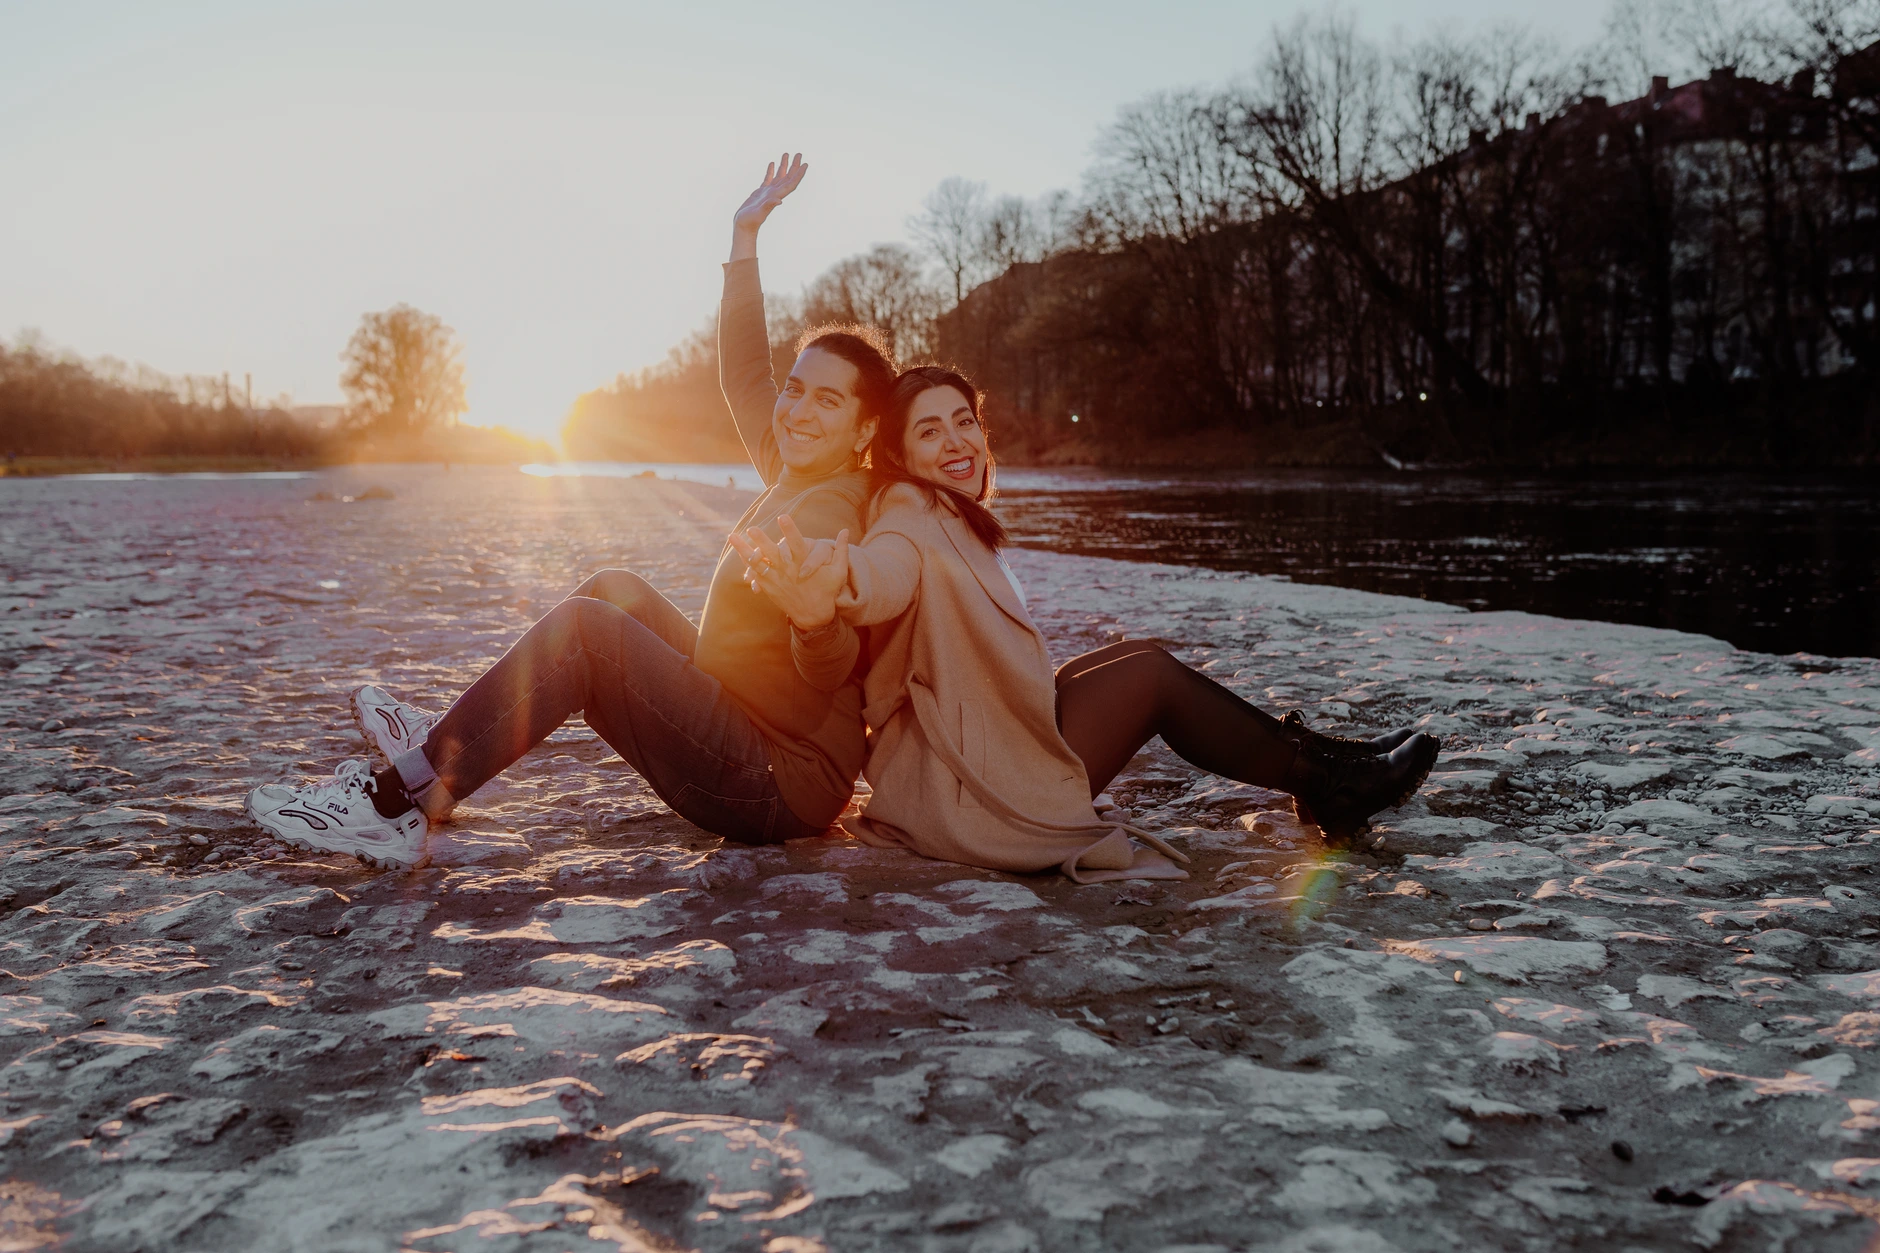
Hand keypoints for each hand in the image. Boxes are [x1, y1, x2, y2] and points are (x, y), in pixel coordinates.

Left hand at [727, 514, 847, 629]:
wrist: (813, 615)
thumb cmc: (827, 590)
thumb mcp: (838, 572)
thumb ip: (842, 551)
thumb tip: (846, 531)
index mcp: (804, 565)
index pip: (797, 544)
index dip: (790, 530)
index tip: (783, 516)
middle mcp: (788, 572)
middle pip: (772, 554)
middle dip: (761, 541)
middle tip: (751, 528)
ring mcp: (776, 580)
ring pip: (757, 563)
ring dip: (744, 550)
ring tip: (732, 536)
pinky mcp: (769, 587)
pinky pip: (755, 574)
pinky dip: (747, 563)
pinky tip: (738, 552)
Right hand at [730, 153, 806, 258]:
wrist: (743, 226)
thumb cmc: (751, 221)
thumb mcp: (759, 213)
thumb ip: (768, 205)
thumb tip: (779, 201)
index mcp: (777, 196)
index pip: (791, 183)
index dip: (799, 174)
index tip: (805, 164)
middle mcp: (775, 193)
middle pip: (788, 177)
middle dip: (794, 166)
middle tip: (799, 154)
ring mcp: (768, 193)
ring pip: (779, 176)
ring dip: (784, 166)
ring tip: (787, 154)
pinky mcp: (760, 193)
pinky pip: (768, 179)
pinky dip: (771, 171)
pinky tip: (772, 163)